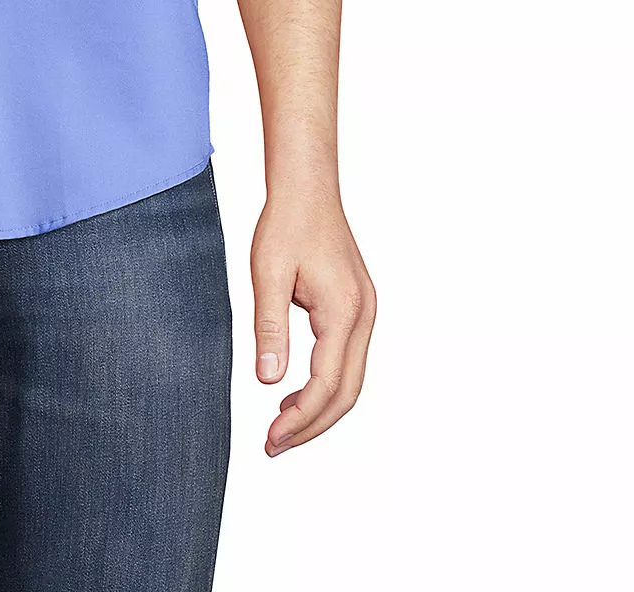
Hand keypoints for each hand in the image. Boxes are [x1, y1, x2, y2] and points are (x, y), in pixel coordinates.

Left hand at [251, 183, 375, 455]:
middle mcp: (364, 315)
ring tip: (281, 425)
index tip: (271, 437)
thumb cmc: (285, 224)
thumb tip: (268, 380)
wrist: (307, 188)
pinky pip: (348, 359)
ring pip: (351, 379)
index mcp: (344, 310)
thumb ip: (270, 328)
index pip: (326, 383)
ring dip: (320, 407)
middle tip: (274, 444)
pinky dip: (326, 383)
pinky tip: (295, 390)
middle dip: (312, 424)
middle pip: (346, 392)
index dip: (300, 417)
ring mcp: (366, 311)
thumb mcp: (267, 274)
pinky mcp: (358, 306)